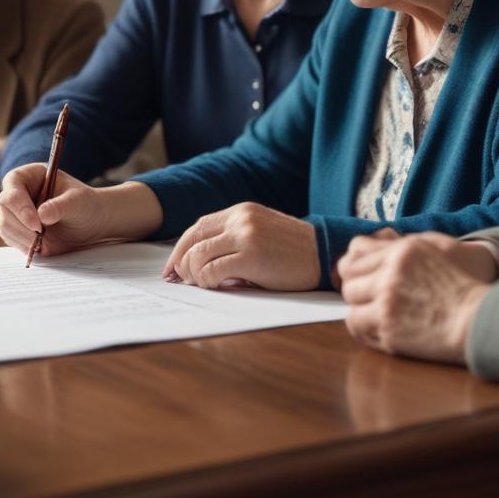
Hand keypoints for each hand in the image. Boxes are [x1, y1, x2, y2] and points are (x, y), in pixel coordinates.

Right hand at [0, 165, 113, 256]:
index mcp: (29, 175)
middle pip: (5, 208)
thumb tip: (42, 215)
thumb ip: (60, 206)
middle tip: (43, 236)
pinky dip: (24, 246)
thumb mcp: (78, 201)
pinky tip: (42, 245)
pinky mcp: (16, 229)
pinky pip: (11, 239)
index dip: (21, 205)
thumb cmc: (84, 204)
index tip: (37, 224)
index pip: (13, 185)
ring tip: (46, 241)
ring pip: (5, 226)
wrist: (90, 223)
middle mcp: (18, 191)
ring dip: (24, 238)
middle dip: (23, 226)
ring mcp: (15, 211)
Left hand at [163, 202, 320, 290]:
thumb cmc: (293, 251)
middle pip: (192, 239)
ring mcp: (245, 236)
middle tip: (179, 281)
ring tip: (205, 285)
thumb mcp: (260, 232)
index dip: (180, 249)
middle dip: (180, 263)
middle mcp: (240, 219)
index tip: (173, 268)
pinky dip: (208, 282)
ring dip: (195, 275)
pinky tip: (218, 286)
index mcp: (241, 211)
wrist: (325, 254)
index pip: (197, 227)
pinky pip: (213, 271)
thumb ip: (233, 237)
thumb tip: (197, 261)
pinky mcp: (252, 256)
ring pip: (198, 256)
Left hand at [338, 231, 492, 363]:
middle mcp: (391, 272)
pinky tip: (376, 328)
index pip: (356, 251)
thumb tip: (368, 245)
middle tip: (369, 298)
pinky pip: (356, 325)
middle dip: (357, 287)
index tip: (361, 276)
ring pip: (350, 300)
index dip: (356, 266)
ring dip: (360, 307)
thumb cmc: (457, 288)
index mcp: (402, 251)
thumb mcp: (431, 252)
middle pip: (349, 276)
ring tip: (375, 314)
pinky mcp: (388, 326)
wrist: (476, 321)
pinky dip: (363, 327)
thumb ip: (399, 248)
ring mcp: (388, 300)